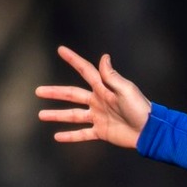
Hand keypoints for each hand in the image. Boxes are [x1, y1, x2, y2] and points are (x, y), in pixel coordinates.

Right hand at [35, 47, 151, 148]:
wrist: (148, 131)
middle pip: (72, 94)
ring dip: (57, 115)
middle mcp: (98, 101)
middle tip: (38, 90)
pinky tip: (57, 137)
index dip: (73, 60)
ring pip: (72, 115)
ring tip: (41, 115)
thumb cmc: (140, 108)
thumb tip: (103, 57)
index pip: (85, 70)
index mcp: (103, 88)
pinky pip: (82, 134)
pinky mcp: (101, 132)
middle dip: (55, 92)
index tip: (61, 50)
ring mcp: (98, 117)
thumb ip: (111, 76)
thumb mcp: (126, 89)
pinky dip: (70, 136)